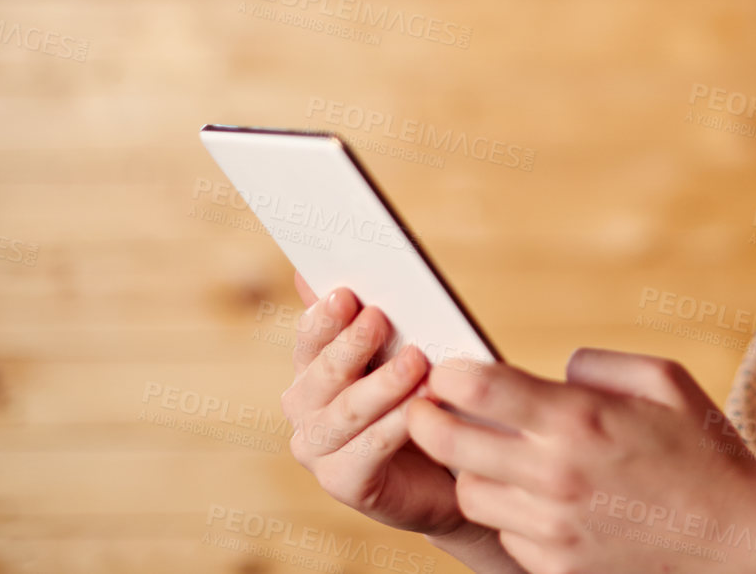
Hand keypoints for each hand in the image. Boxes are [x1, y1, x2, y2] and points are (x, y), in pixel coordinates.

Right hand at [278, 272, 483, 544]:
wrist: (449, 465)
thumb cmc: (420, 397)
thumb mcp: (397, 349)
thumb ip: (360, 316)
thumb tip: (308, 271)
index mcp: (313, 369)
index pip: (309, 336)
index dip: (325, 316)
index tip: (347, 292)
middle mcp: (306, 409)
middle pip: (322, 372)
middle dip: (351, 344)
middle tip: (381, 318)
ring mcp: (319, 450)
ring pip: (345, 411)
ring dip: (381, 384)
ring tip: (417, 360)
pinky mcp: (344, 484)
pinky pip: (369, 449)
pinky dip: (396, 424)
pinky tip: (424, 404)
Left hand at [406, 349, 755, 573]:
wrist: (733, 531)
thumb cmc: (702, 446)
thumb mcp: (663, 378)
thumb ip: (598, 364)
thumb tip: (553, 372)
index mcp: (578, 418)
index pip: (479, 388)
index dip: (450, 374)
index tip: (448, 372)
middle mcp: (555, 474)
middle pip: (449, 443)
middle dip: (427, 419)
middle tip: (428, 410)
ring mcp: (552, 526)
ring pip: (470, 493)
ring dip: (471, 470)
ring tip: (493, 456)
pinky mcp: (556, 565)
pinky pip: (504, 533)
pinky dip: (510, 514)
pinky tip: (536, 498)